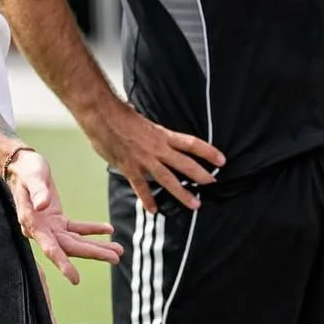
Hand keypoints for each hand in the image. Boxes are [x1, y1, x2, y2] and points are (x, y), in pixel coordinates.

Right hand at [7, 148, 121, 284]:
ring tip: (119, 250)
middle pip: (70, 247)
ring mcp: (50, 226)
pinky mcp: (57, 219)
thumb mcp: (33, 177)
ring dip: (97, 246)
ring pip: (76, 241)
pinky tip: (108, 230)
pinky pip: (77, 229)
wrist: (23, 165)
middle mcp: (41, 230)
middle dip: (93, 253)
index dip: (63, 263)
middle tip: (116, 258)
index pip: (51, 248)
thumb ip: (38, 192)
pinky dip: (93, 230)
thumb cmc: (26, 170)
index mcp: (33, 224)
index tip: (75, 279)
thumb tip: (43, 207)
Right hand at [86, 99, 224, 212]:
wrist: (102, 115)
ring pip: (168, 179)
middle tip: (213, 184)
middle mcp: (158, 148)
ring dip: (183, 193)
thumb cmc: (119, 114)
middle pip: (185, 163)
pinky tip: (154, 209)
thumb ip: (149, 131)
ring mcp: (144, 159)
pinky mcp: (130, 168)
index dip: (208, 152)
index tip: (222, 159)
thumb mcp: (142, 120)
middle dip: (201, 175)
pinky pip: (141, 187)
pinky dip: (148, 199)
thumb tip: (147, 126)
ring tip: (195, 204)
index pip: (192, 144)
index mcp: (163, 135)